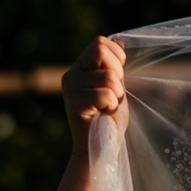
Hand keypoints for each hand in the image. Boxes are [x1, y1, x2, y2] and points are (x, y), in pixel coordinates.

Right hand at [61, 36, 126, 154]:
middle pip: (100, 51)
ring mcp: (70, 88)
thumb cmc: (108, 122)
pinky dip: (111, 105)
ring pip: (108, 77)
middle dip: (117, 73)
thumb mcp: (116, 90)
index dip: (116, 57)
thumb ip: (116, 68)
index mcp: (81, 68)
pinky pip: (104, 94)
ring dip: (116, 95)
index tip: (119, 77)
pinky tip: (104, 114)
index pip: (100, 43)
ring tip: (108, 108)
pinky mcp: (73, 103)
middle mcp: (72, 74)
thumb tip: (120, 40)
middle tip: (114, 95)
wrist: (99, 150)